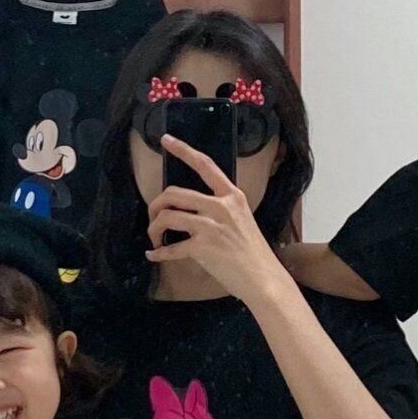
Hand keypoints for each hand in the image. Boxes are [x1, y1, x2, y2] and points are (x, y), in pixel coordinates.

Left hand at [145, 136, 287, 303]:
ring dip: (153, 228)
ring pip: (167, 216)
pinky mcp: (203, 247)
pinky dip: (158, 253)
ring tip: (155, 239)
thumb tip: (192, 210)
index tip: (166, 139)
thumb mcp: (241, 220)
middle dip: (156, 205)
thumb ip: (220, 210)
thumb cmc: (252, 252)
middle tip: (154, 218)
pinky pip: (170, 248)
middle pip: (174, 193)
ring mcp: (211, 226)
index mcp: (232, 196)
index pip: (205, 165)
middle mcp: (221, 206)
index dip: (183, 150)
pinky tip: (154, 256)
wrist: (263, 279)